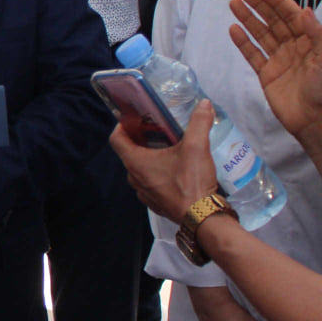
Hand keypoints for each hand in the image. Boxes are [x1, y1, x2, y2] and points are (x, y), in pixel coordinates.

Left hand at [109, 99, 218, 225]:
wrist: (201, 217)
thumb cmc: (191, 181)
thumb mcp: (197, 147)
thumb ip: (199, 122)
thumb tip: (204, 103)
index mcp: (135, 163)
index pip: (116, 139)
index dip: (122, 126)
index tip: (134, 118)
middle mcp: (134, 178)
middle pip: (129, 153)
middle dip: (140, 139)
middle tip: (157, 129)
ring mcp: (143, 193)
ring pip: (140, 169)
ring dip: (149, 157)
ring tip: (167, 147)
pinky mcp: (155, 203)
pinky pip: (150, 183)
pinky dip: (157, 173)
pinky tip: (175, 169)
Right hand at [228, 0, 321, 138]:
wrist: (314, 121)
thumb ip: (316, 34)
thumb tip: (304, 9)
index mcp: (309, 41)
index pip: (291, 16)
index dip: (277, 1)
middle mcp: (292, 46)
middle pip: (273, 21)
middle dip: (259, 5)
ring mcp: (278, 59)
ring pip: (260, 34)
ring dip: (248, 18)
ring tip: (234, 3)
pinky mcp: (266, 74)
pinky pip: (253, 54)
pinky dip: (243, 42)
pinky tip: (234, 29)